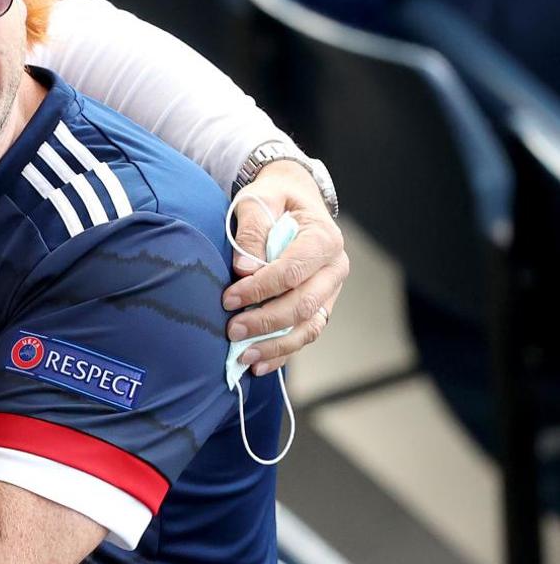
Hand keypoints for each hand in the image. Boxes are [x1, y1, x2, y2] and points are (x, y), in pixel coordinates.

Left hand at [223, 160, 348, 374]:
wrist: (293, 199)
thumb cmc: (274, 199)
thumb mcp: (259, 199)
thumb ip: (252, 228)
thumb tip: (244, 267)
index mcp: (324, 238)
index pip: (293, 271)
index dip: (260, 289)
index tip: (229, 299)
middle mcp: (334, 268)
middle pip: (304, 304)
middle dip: (266, 322)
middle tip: (231, 330)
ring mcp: (330, 290)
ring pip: (309, 327)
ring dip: (275, 345)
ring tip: (243, 357)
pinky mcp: (321, 305)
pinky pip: (306, 334)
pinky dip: (283, 352)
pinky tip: (259, 364)